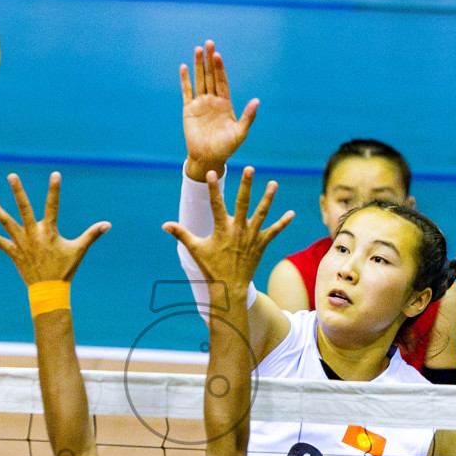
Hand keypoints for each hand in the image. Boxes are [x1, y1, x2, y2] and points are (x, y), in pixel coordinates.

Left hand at [0, 172, 109, 286]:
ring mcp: (22, 243)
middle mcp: (33, 234)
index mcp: (50, 231)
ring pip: (6, 223)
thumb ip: (92, 234)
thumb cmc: (65, 269)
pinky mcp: (14, 253)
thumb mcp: (79, 250)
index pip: (53, 206)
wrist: (49, 291)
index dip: (54, 190)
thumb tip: (108, 224)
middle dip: (18, 191)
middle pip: (24, 208)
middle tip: (11, 175)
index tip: (55, 174)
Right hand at [163, 167, 292, 292]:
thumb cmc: (211, 267)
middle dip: (246, 185)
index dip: (213, 188)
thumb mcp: (195, 249)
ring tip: (274, 183)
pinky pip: (274, 232)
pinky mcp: (261, 245)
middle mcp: (238, 230)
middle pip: (243, 203)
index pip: (216, 204)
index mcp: (222, 229)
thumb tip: (164, 225)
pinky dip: (283, 223)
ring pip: (262, 213)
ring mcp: (251, 237)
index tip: (212, 173)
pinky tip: (291, 213)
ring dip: (268, 198)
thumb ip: (181, 234)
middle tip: (250, 168)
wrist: (229, 287)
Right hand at [181, 40, 257, 181]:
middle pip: (210, 76)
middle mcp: (213, 101)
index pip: (222, 81)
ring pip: (199, 80)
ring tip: (197, 49)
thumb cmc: (227, 148)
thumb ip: (248, 116)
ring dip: (197, 65)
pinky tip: (183, 67)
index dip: (220, 68)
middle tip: (209, 43)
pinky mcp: (189, 111)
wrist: (209, 158)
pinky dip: (185, 80)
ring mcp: (200, 104)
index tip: (217, 55)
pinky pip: (186, 92)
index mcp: (226, 103)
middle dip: (209, 60)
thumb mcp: (240, 133)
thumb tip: (257, 101)